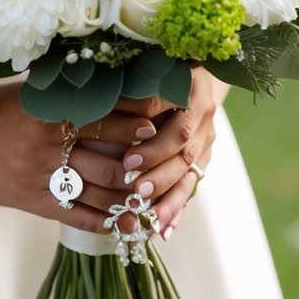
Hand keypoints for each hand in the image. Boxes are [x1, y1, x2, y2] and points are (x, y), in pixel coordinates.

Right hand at [0, 71, 162, 233]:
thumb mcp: (29, 92)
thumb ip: (65, 96)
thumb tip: (109, 91)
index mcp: (52, 107)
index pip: (109, 113)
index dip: (140, 117)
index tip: (166, 119)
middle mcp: (49, 140)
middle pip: (112, 154)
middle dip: (146, 163)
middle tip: (173, 165)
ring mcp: (38, 172)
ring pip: (99, 188)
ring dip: (131, 197)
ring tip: (158, 200)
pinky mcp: (27, 198)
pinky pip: (73, 213)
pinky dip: (102, 221)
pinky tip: (122, 224)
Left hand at [112, 66, 227, 237]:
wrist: (201, 75)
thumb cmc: (162, 68)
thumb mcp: (148, 67)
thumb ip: (127, 82)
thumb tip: (92, 94)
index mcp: (188, 87)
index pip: (168, 116)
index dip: (149, 136)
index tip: (128, 158)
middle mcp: (202, 115)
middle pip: (182, 148)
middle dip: (158, 171)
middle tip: (135, 189)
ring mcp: (207, 140)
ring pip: (189, 172)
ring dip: (169, 197)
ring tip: (150, 217)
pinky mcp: (203, 159)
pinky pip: (191, 187)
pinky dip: (177, 210)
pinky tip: (163, 231)